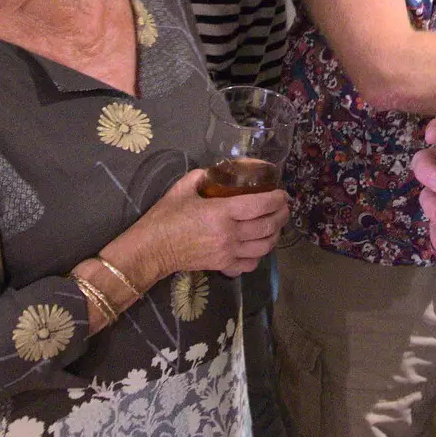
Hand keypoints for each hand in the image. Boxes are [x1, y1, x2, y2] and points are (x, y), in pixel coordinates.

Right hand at [125, 169, 290, 280]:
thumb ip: (202, 175)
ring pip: (264, 246)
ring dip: (275, 235)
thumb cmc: (165, 217)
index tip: (282, 194)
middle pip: (267, 226)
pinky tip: (258, 246)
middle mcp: (229, 233)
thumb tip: (219, 170)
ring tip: (276, 225)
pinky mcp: (223, 266)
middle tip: (284, 207)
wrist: (151, 249)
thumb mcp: (182, 188)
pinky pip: (251, 264)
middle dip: (282, 215)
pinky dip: (260, 255)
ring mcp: (228, 252)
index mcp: (221, 212)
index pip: (260, 205)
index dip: (276, 199)